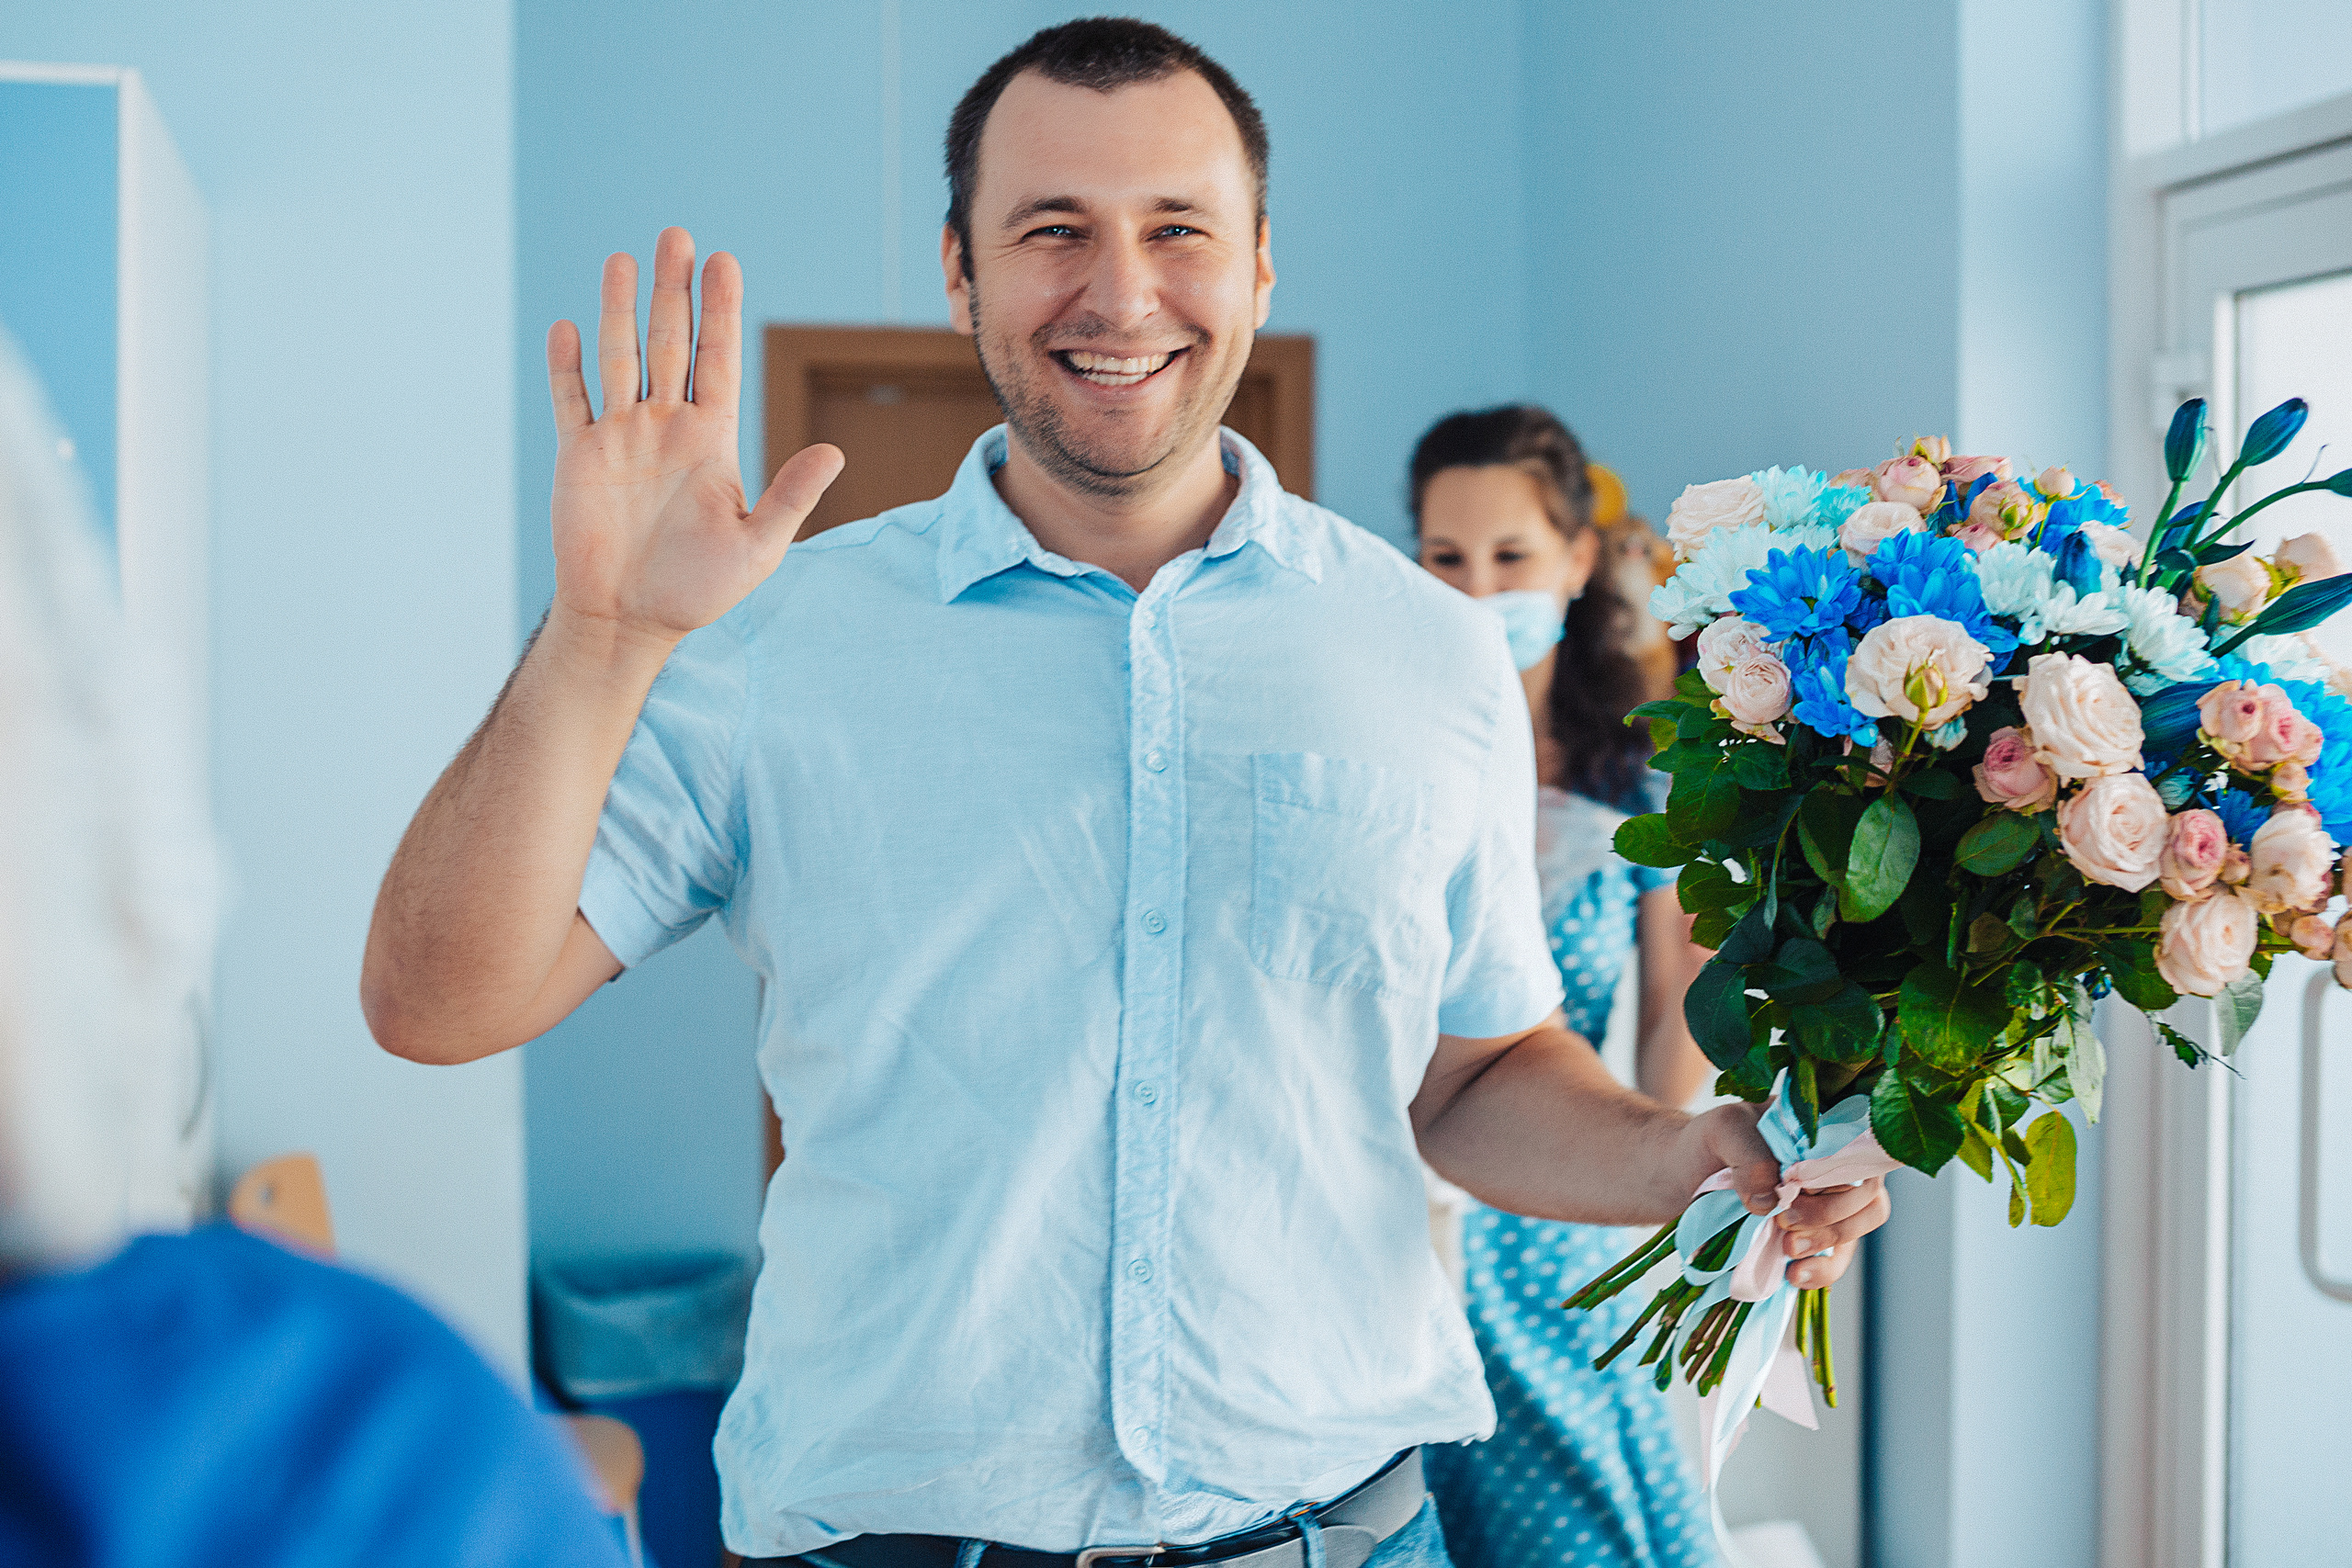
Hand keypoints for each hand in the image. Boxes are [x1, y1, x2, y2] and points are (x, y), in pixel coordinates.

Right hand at [545, 227, 843, 645]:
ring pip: (620, 357)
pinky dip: (568, 366)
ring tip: (624, 259)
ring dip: (619, 309)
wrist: (631, 621)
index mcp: (711, 438)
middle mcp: (666, 426)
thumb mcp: (758, 547)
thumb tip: (835, 453)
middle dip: (674, 291)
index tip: (725, 261)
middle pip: (670, 342)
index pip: (719, 359)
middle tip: (678, 236)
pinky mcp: (579, 456)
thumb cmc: (697, 590)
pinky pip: (572, 400)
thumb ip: (791, 496)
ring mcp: (620, 437)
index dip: (722, 311)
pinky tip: (570, 326)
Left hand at [1677, 1102, 1891, 1288]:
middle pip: (1867, 1189)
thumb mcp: (1723, 1131)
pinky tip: (1794, 1275)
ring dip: (1830, 1240)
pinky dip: (1823, 1270)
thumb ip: (1750, 1154)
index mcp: (1822, 1125)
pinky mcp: (1817, 1234)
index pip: (1859, 1145)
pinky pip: (1839, 1256)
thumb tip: (1772, 1201)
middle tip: (1786, 1221)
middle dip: (1831, 1212)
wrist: (1684, 1176)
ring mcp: (1831, 1199)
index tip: (1797, 1185)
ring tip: (1788, 1247)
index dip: (1839, 1171)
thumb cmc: (1710, 1144)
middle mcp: (1837, 1160)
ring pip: (1862, 1221)